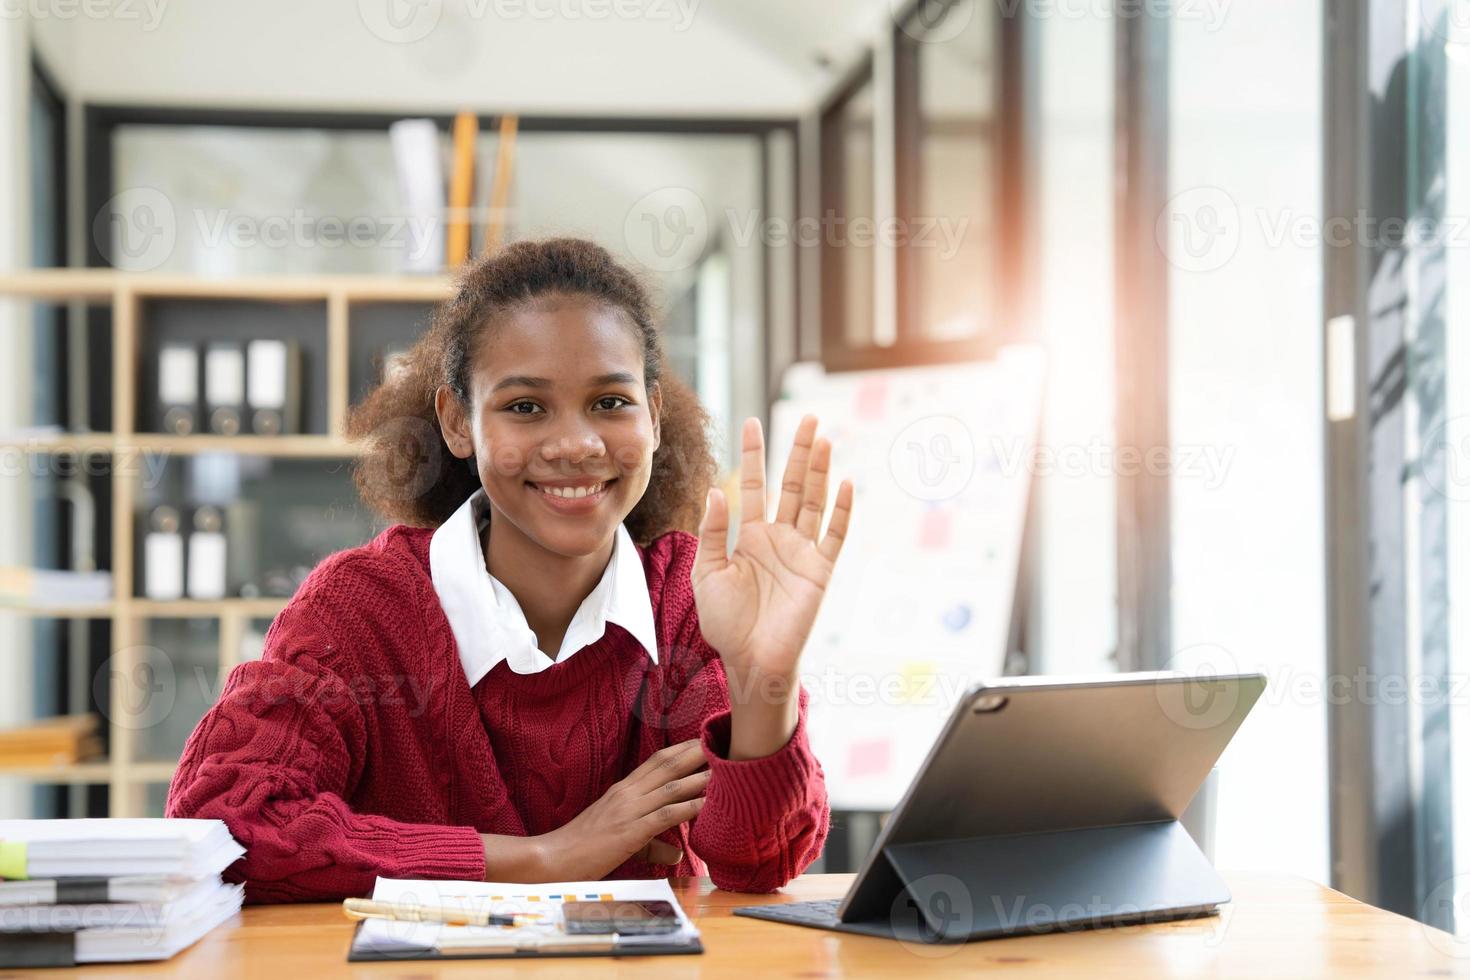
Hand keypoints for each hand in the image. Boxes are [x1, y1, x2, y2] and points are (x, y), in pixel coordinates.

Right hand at [526, 739, 709, 880]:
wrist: (553, 858)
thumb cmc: (582, 849)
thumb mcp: (622, 841)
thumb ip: (652, 845)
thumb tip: (676, 855)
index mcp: (623, 790)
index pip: (656, 762)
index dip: (681, 750)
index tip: (703, 741)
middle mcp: (627, 794)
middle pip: (667, 766)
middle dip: (695, 753)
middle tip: (720, 741)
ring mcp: (629, 810)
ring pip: (671, 787)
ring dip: (700, 777)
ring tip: (724, 767)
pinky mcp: (631, 832)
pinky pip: (666, 815)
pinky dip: (689, 807)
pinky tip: (708, 803)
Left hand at [692, 415, 852, 755]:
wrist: (750, 660)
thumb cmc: (725, 623)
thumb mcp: (707, 573)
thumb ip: (712, 533)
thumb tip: (716, 492)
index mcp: (749, 536)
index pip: (753, 485)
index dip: (753, 454)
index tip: (751, 421)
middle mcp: (778, 538)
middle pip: (792, 484)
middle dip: (798, 451)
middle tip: (807, 417)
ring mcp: (802, 552)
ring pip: (813, 501)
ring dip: (819, 470)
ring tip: (824, 438)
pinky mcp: (820, 571)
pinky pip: (833, 535)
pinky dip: (840, 509)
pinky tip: (844, 483)